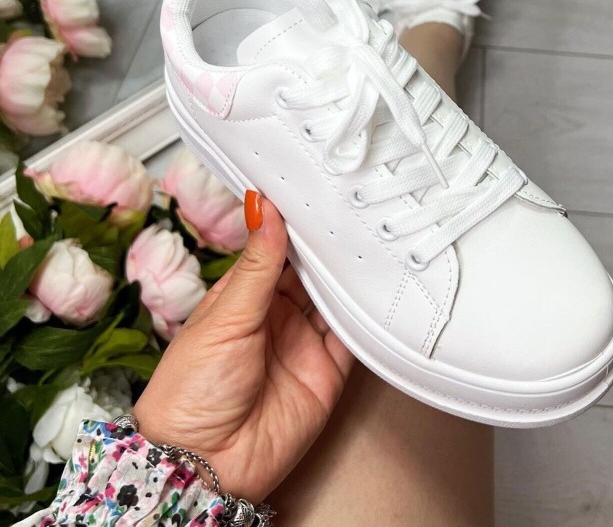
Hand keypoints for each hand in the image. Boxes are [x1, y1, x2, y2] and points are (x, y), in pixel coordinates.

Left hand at [134, 193, 354, 502]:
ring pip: (333, 299)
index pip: (275, 252)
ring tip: (364, 244)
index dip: (293, 228)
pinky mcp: (326, 371)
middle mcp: (275, 317)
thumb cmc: (190, 392)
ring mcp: (302, 343)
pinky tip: (371, 291)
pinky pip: (352, 336)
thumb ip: (256, 265)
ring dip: (347, 277)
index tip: (312, 199)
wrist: (206, 465)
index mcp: (242, 299)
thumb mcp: (224, 317)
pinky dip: (364, 316)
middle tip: (346, 217)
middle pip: (309, 274)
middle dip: (326, 249)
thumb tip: (261, 209)